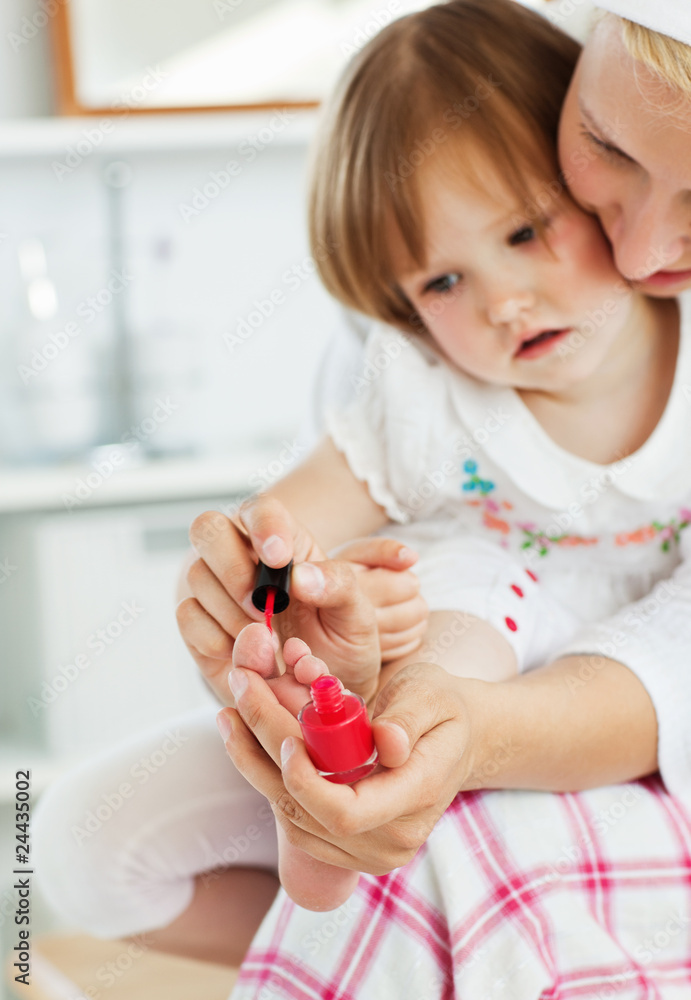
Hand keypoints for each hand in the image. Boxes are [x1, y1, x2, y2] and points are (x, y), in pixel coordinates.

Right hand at [176, 496, 421, 703]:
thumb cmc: (341, 642)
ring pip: (197, 575)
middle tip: (263, 607)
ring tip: (268, 643)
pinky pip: (187, 615)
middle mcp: (242, 555)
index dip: (264, 526)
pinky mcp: (198, 624)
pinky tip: (246, 655)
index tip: (279, 558)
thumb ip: (339, 586)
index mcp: (284, 541)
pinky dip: (216, 637)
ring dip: (231, 612)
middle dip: (233, 569)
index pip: (260, 509)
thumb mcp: (358, 615)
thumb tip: (301, 576)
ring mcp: (215, 588)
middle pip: (208, 528)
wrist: (320, 692)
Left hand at [218, 646, 481, 875]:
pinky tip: (249, 737)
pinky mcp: (346, 847)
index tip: (285, 739)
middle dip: (263, 752)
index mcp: (418, 796)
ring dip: (254, 764)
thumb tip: (386, 740)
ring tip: (231, 713)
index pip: (347, 813)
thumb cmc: (442, 708)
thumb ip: (409, 717)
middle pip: (308, 812)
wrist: (453, 740)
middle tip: (240, 693)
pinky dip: (267, 777)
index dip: (307, 782)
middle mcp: (392, 837)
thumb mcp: (432, 694)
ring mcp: (368, 850)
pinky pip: (295, 818)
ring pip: (292, 816)